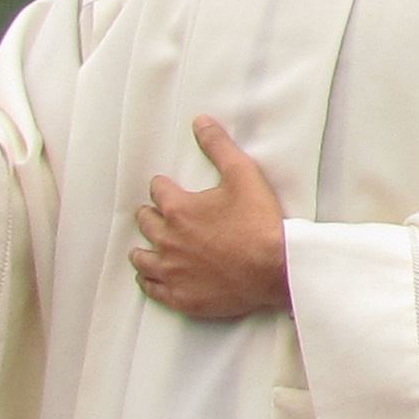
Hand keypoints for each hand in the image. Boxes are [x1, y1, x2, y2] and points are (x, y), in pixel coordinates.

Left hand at [131, 117, 290, 320]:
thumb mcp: (243, 174)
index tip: (169, 189)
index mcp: (178, 209)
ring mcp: (172, 270)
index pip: (158, 190)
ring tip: (148, 247)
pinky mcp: (180, 296)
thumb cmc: (260, 222)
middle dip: (152, 215)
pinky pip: (152, 289)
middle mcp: (167, 239)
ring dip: (144, 249)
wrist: (276, 268)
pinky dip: (149, 281)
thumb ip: (218, 146)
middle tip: (160, 216)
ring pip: (142, 258)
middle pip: (146, 223)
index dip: (165, 187)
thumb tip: (200, 122)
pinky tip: (151, 277)